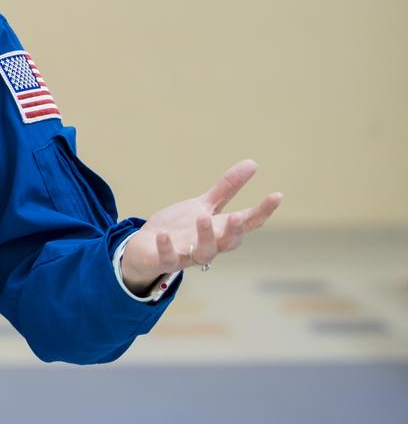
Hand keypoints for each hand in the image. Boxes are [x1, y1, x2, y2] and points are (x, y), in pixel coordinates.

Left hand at [121, 159, 281, 294]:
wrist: (146, 248)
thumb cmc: (181, 228)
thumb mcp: (204, 205)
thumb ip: (227, 188)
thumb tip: (253, 163)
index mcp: (220, 230)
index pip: (247, 223)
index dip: (263, 211)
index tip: (277, 194)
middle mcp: (208, 245)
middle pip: (229, 243)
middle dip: (235, 231)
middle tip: (237, 216)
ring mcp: (187, 254)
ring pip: (204, 253)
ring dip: (205, 237)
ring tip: (203, 218)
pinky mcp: (164, 260)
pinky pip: (168, 258)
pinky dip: (167, 248)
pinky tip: (164, 234)